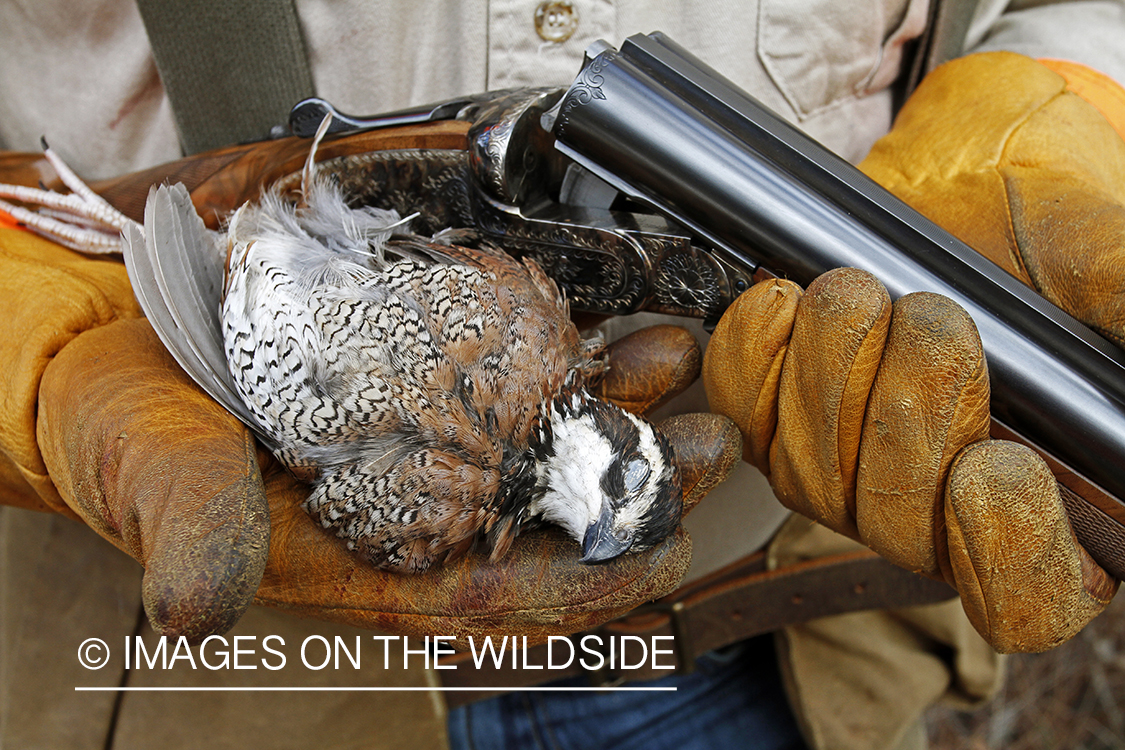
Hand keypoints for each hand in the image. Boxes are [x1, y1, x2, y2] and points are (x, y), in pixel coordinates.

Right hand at [0, 218, 739, 641]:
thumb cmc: (122, 423)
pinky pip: (507, 377)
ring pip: (541, 441)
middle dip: (633, 483)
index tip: (664, 544)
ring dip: (613, 406)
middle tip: (704, 440)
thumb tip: (194, 611)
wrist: (95, 346)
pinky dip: (562, 355)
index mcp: (360, 558)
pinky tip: (604, 323)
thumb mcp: (152, 476)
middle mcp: (406, 507)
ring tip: (673, 359)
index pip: (498, 597)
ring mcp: (417, 442)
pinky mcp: (412, 380)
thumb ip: (191, 532)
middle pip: (546, 515)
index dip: (588, 580)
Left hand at [703, 51, 1124, 652]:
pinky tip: (783, 301)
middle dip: (909, 418)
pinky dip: (756, 359)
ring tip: (861, 292)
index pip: (1030, 599)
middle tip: (932, 319)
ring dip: (831, 375)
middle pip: (902, 532)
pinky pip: (745, 417)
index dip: (1005, 552)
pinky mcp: (781, 416)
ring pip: (813, 479)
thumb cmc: (1047, 217)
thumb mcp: (1094, 254)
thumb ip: (1119, 298)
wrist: (964, 169)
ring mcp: (850, 469)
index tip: (996, 466)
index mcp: (1055, 499)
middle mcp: (942, 503)